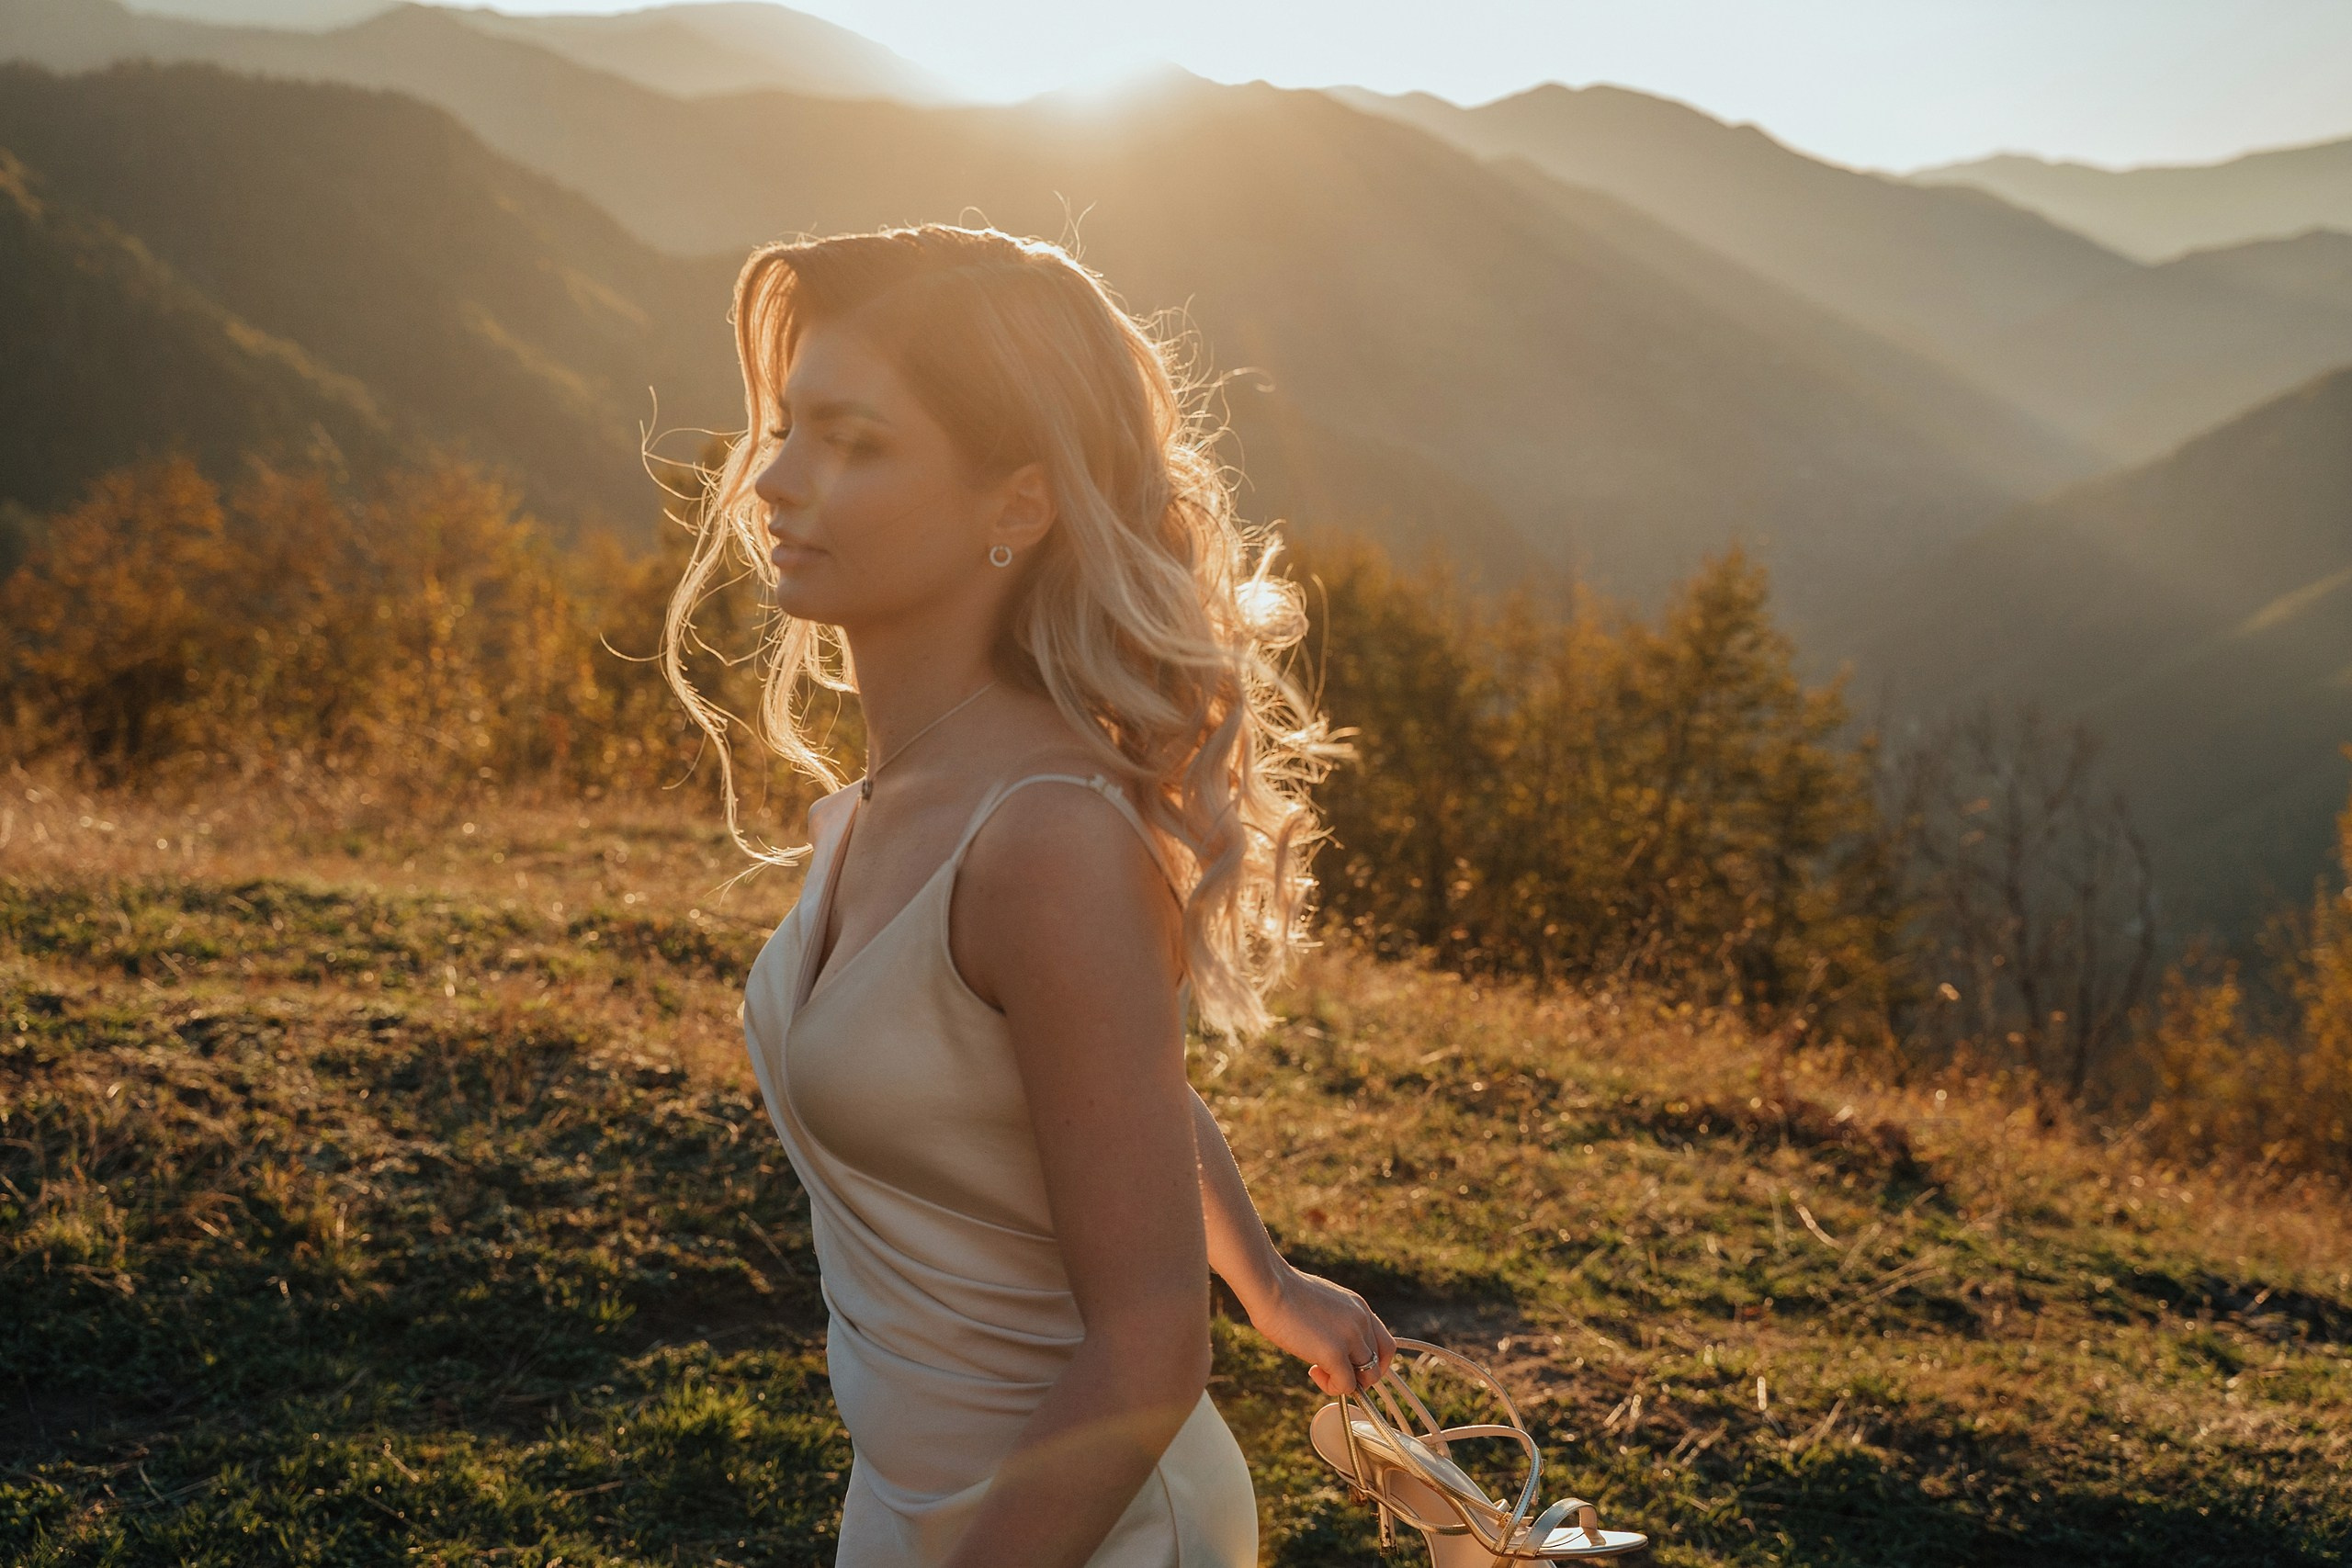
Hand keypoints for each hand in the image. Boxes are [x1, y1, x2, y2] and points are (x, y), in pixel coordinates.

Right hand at [1245, 1261, 1397, 1395]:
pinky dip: (1332, 1387)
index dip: (1370, 1361)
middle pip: (1379, 1363)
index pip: (1385, 1344)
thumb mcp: (1323, 1302)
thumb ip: (1336, 1321)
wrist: (1270, 1286)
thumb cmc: (1284, 1292)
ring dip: (1346, 1382)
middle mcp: (1361, 1321)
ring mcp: (1350, 1336)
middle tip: (1334, 1371)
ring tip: (1319, 1369)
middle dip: (1359, 1375)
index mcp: (1360, 1307)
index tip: (1348, 1363)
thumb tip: (1331, 1344)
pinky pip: (1346, 1385)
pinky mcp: (1334, 1352)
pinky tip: (1313, 1371)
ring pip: (1369, 1377)